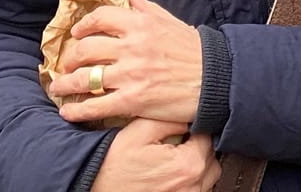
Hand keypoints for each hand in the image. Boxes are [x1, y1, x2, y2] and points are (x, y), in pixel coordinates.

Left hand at [49, 0, 205, 125]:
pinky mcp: (133, 100)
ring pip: (84, 78)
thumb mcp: (171, 22)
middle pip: (85, 49)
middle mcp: (132, 47)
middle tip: (66, 65)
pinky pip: (95, 106)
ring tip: (58, 88)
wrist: (217, 80)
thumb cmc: (196, 51)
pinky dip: (77, 110)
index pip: (100, 18)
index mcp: (141, 25)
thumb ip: (147, 8)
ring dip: (65, 84)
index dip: (83, 26)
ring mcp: (131, 74)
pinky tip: (68, 112)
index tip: (77, 33)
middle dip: (69, 58)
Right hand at [87, 118, 218, 191]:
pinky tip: (168, 173)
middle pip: (210, 158)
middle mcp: (192, 186)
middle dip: (197, 147)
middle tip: (177, 142)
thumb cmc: (111, 164)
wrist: (90, 186)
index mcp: (188, 165)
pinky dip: (187, 181)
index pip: (207, 138)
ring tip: (173, 158)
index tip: (184, 127)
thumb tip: (189, 116)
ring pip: (206, 176)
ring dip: (195, 165)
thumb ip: (170, 120)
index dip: (194, 129)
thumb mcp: (139, 131)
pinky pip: (195, 189)